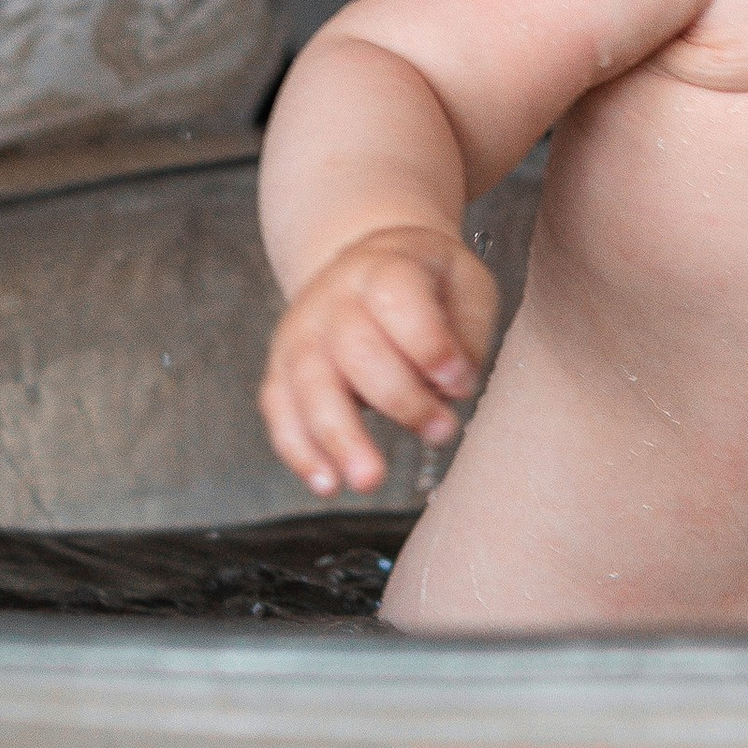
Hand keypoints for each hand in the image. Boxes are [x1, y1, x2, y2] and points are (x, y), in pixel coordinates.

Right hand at [258, 226, 499, 499]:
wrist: (370, 265)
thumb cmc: (429, 284)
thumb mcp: (466, 286)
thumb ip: (467, 334)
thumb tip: (453, 388)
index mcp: (386, 264)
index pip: (396, 295)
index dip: (428, 343)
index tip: (461, 384)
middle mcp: (334, 295)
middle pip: (353, 347)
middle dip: (400, 399)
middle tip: (441, 432)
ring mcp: (301, 332)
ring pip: (309, 384)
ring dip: (340, 438)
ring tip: (369, 480)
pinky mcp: (281, 368)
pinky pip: (280, 410)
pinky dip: (300, 451)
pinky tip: (327, 483)